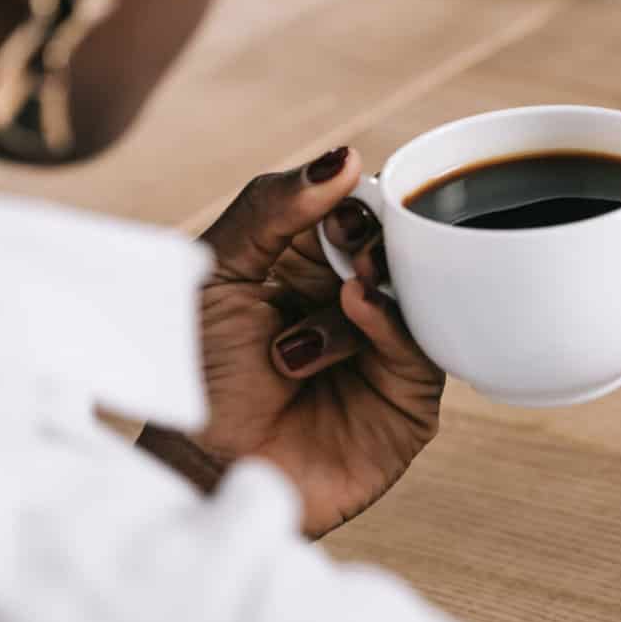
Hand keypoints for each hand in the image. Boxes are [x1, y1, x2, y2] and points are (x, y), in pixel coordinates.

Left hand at [137, 148, 445, 535]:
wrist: (200, 464)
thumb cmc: (199, 376)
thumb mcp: (219, 271)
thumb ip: (271, 208)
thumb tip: (344, 156)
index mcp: (311, 269)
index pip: (361, 214)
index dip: (360, 203)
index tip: (339, 205)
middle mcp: (355, 305)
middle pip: (400, 250)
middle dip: (379, 239)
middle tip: (350, 242)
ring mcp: (386, 352)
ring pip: (414, 295)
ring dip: (379, 281)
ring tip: (345, 287)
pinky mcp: (408, 400)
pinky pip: (421, 348)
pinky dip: (390, 322)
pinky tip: (356, 312)